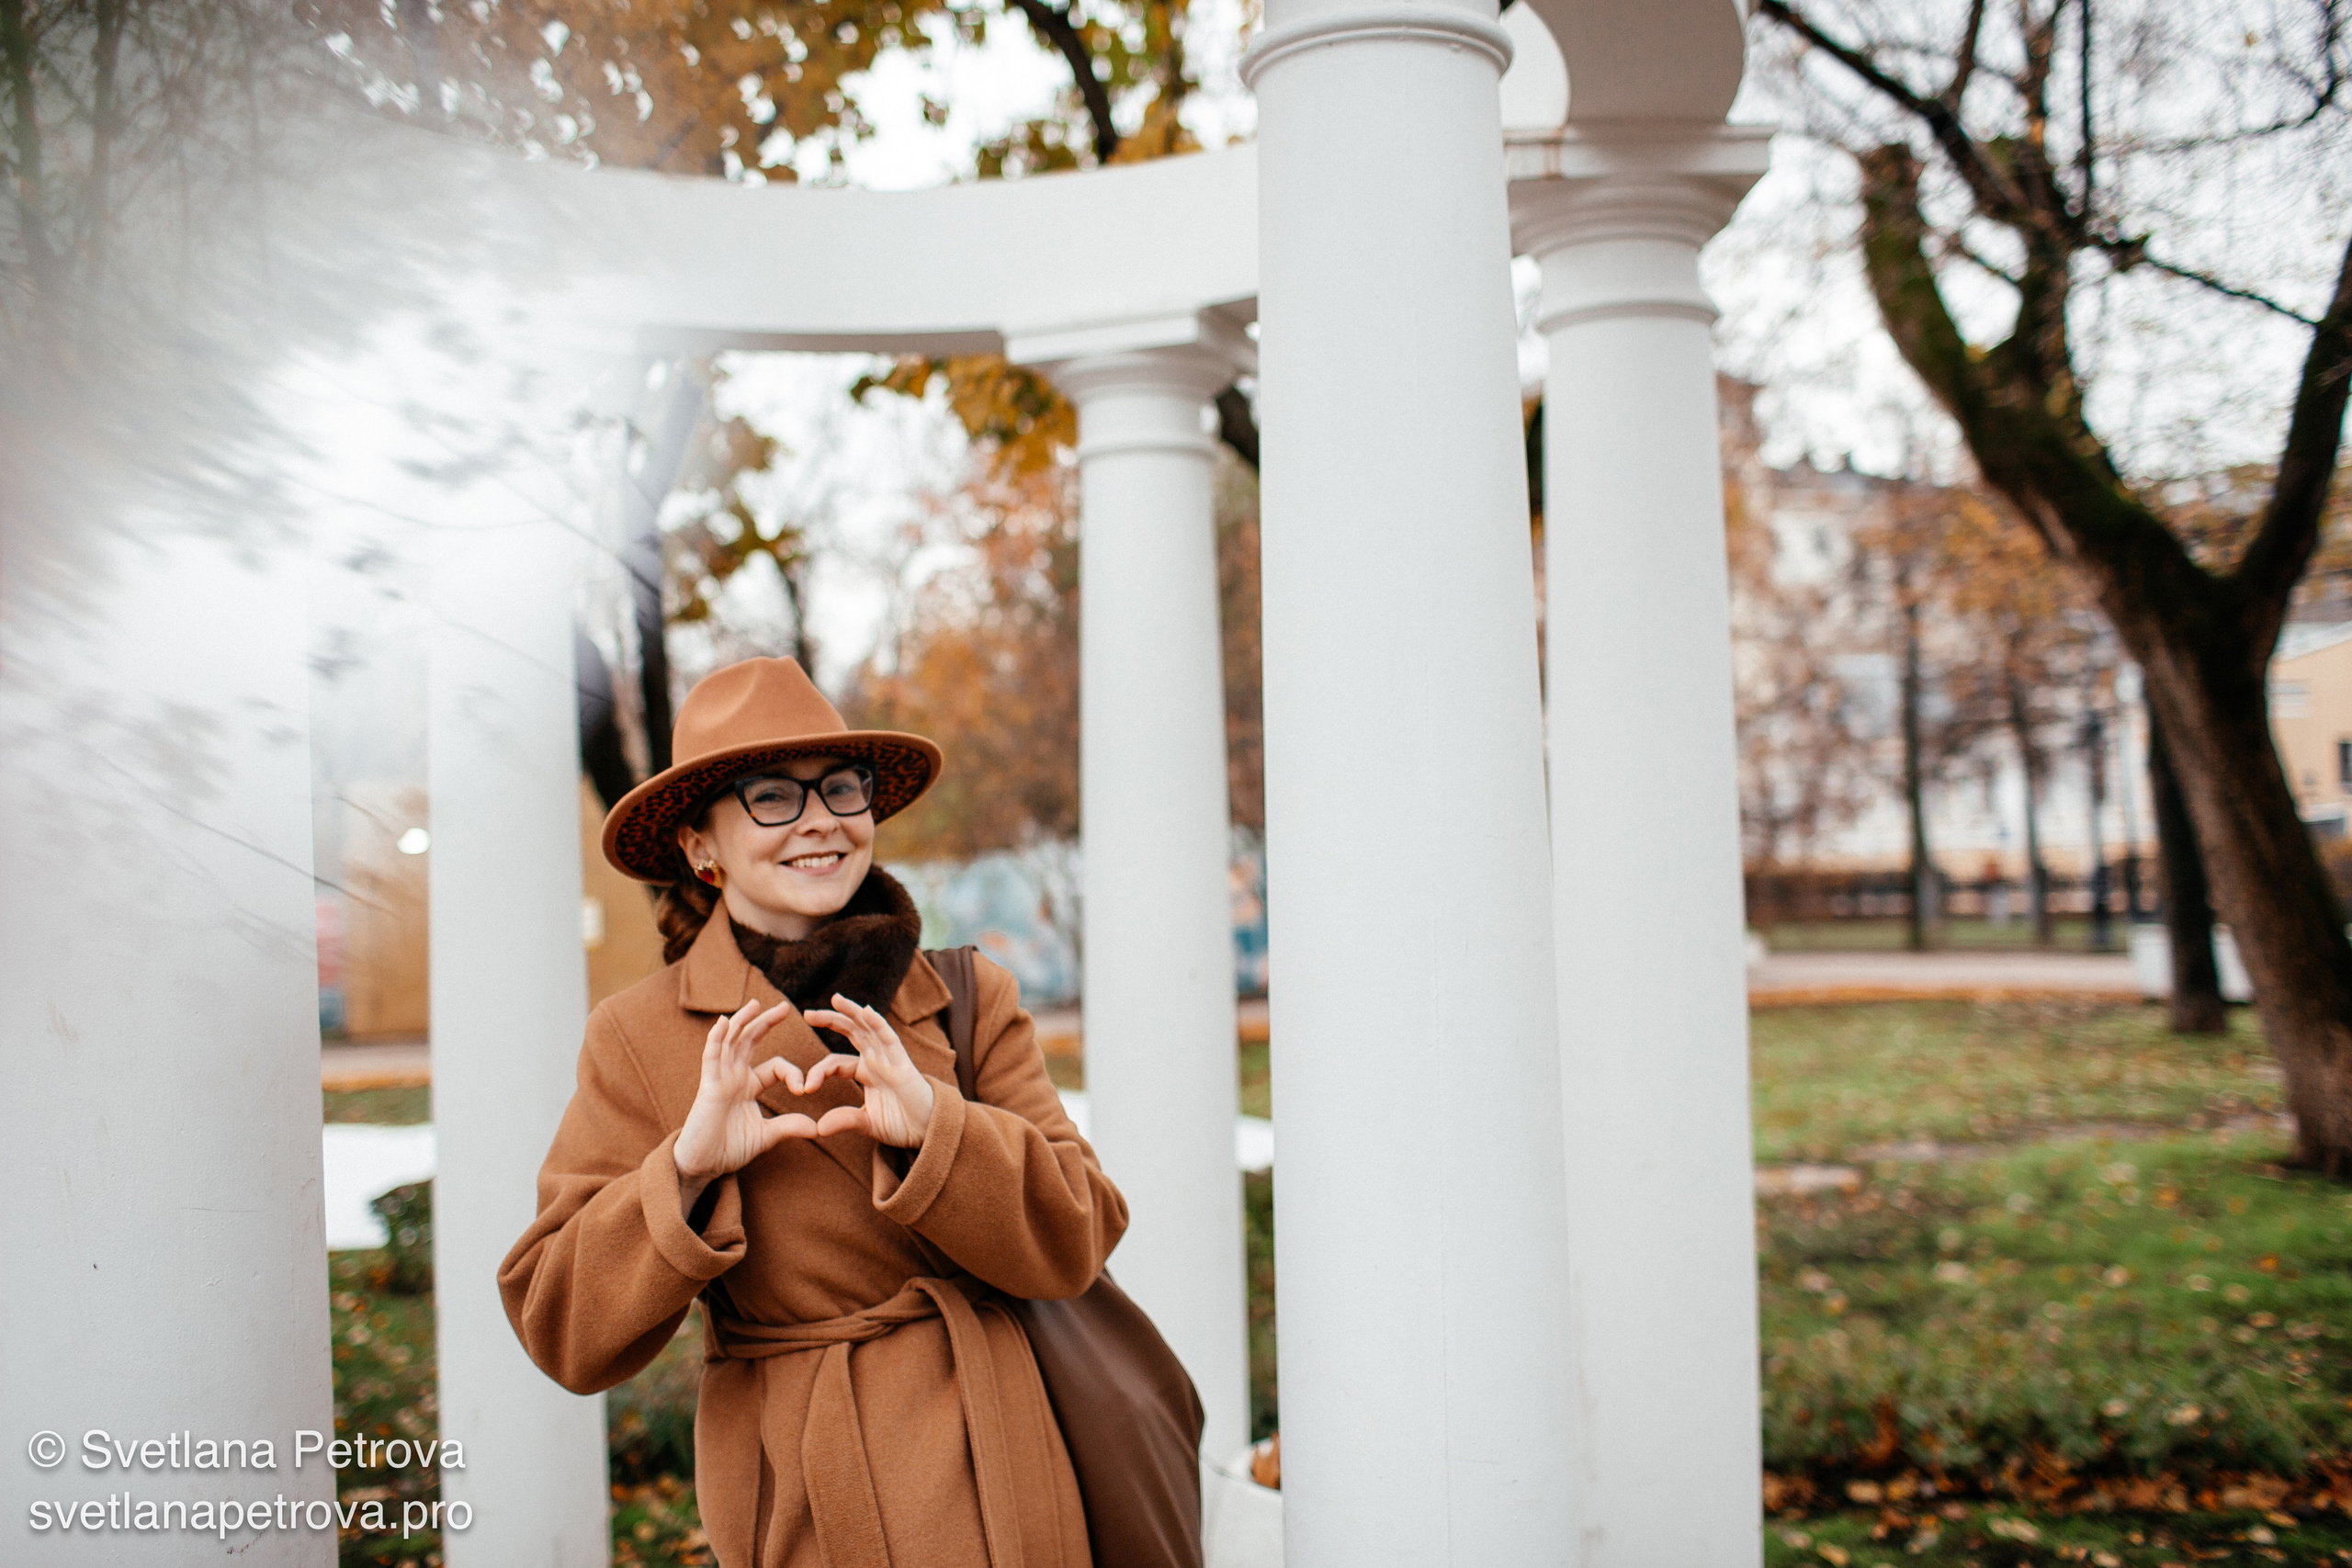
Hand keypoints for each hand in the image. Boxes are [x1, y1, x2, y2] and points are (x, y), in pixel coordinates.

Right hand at [673, 1000, 818, 1195]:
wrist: (703, 1166)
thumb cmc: (728, 1149)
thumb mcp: (765, 1136)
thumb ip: (788, 1127)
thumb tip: (816, 1127)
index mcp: (749, 1086)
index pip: (776, 1066)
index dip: (792, 1073)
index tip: (804, 1089)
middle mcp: (734, 1077)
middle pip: (750, 1041)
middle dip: (766, 1023)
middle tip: (785, 1007)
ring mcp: (720, 1079)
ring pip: (730, 1041)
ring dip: (742, 1021)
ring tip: (756, 1004)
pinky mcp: (708, 1086)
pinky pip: (711, 1057)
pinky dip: (716, 1039)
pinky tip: (724, 1022)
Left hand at [797, 995, 937, 1148]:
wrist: (930, 1131)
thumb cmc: (902, 1124)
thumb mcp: (867, 1122)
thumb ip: (845, 1120)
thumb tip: (819, 1129)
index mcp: (866, 1072)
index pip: (836, 1062)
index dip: (818, 1071)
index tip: (806, 1088)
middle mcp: (877, 1060)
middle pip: (851, 1032)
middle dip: (830, 1020)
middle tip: (807, 1013)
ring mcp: (890, 1059)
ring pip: (869, 1028)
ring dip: (852, 1012)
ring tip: (835, 998)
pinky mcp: (903, 1063)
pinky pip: (889, 1039)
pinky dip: (878, 1024)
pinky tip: (866, 1011)